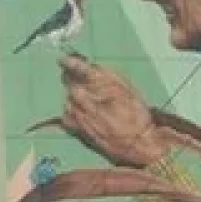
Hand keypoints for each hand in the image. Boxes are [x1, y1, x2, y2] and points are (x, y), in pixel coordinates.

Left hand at [57, 54, 169, 168]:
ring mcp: (74, 111)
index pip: (74, 66)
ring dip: (74, 96)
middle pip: (68, 80)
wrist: (136, 141)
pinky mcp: (74, 125)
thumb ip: (105, 75)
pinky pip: (66, 113)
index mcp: (94, 81)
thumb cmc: (136, 112)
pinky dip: (72, 111)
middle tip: (86, 83)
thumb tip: (91, 67)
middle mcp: (80, 94)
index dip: (68, 61)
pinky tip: (84, 114)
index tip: (63, 60)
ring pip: (67, 96)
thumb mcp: (126, 87)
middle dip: (74, 79)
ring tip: (89, 102)